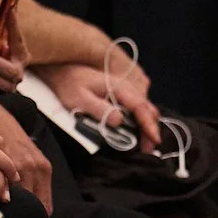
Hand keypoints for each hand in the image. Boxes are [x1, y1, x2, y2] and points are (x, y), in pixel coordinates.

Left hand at [36, 60, 159, 150]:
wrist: (63, 69)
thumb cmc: (69, 84)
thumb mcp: (80, 99)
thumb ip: (99, 109)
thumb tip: (118, 121)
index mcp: (119, 88)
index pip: (140, 107)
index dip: (149, 124)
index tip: (155, 139)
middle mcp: (126, 87)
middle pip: (147, 108)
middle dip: (151, 129)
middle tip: (148, 149)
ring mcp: (124, 90)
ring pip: (144, 108)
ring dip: (147, 125)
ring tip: (145, 143)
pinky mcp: (120, 93)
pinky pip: (136, 107)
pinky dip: (141, 120)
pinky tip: (136, 130)